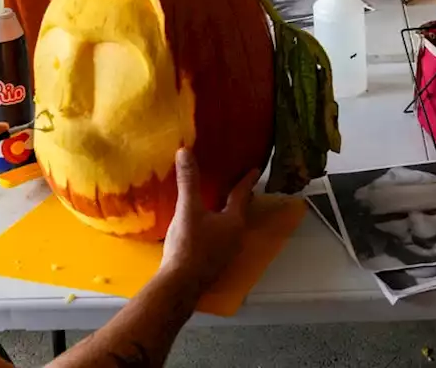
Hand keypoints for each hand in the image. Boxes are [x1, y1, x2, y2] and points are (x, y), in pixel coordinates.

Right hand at [159, 149, 256, 294]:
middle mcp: (236, 237)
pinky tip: (206, 228)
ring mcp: (227, 252)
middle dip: (240, 199)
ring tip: (221, 204)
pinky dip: (218, 228)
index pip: (242, 195)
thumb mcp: (188, 209)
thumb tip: (185, 151)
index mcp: (234, 221)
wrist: (180, 284)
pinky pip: (221, 239)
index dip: (247, 180)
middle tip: (240, 186)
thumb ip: (188, 181)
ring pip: (231, 227)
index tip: (255, 169)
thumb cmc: (188, 245)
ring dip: (228, 215)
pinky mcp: (216, 263)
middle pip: (240, 212)